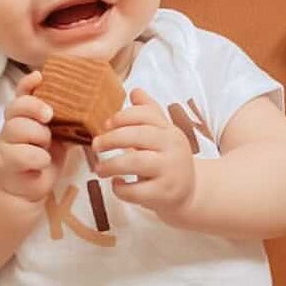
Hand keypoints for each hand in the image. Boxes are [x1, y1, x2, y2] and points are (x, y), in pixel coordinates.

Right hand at [0, 70, 71, 203]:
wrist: (23, 192)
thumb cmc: (41, 162)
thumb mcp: (57, 140)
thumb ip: (67, 124)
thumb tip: (98, 112)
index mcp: (24, 118)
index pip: (21, 94)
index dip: (28, 84)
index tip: (39, 77)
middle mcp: (11, 127)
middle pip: (16, 107)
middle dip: (34, 107)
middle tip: (49, 115)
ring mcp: (5, 144)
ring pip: (18, 128)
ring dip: (39, 137)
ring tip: (46, 146)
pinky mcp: (6, 163)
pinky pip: (22, 154)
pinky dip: (38, 158)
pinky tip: (43, 163)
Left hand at [91, 88, 195, 217]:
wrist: (190, 192)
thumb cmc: (168, 160)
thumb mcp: (163, 135)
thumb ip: (149, 114)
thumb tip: (135, 91)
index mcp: (170, 131)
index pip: (147, 115)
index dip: (123, 117)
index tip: (106, 124)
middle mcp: (173, 148)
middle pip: (139, 136)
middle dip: (112, 139)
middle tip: (96, 146)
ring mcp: (170, 172)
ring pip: (136, 162)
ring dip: (111, 165)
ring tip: (99, 169)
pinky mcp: (163, 194)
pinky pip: (137, 191)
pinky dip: (121, 189)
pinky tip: (116, 184)